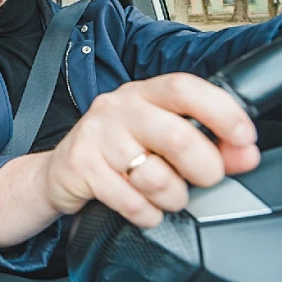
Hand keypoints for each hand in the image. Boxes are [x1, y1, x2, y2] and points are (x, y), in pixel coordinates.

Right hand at [45, 73, 259, 227]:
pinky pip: (130, 201)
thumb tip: (244, 154)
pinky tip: (141, 207)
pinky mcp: (81, 164)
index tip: (242, 138)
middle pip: (176, 137)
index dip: (220, 112)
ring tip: (165, 195)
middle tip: (203, 180)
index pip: (184, 88)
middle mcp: (117, 107)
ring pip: (154, 176)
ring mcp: (96, 134)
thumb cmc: (118, 150)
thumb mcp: (160, 139)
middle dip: (203, 169)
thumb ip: (207, 145)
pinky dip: (146, 214)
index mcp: (142, 93)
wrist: (59, 170)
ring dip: (171, 198)